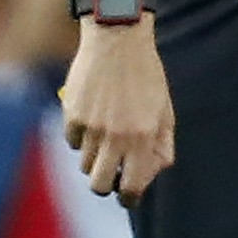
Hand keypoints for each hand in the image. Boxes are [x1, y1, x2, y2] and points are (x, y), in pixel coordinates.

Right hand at [61, 21, 174, 199]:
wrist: (117, 40)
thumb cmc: (146, 76)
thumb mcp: (165, 111)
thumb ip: (161, 146)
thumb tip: (151, 174)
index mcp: (142, 138)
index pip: (131, 188)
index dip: (129, 198)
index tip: (128, 196)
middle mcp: (115, 137)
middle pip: (100, 185)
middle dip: (106, 186)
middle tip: (112, 175)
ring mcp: (91, 127)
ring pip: (85, 164)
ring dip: (95, 158)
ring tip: (106, 135)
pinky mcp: (72, 115)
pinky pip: (73, 142)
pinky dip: (82, 137)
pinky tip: (93, 118)